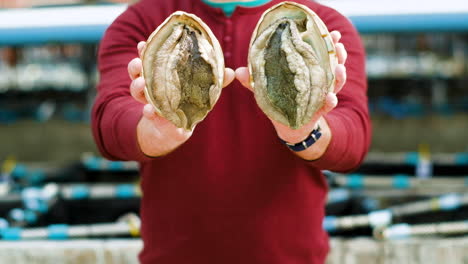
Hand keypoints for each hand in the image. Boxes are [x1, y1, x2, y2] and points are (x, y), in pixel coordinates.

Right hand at [128, 41, 234, 156]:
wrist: (174, 132)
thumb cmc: (187, 106)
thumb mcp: (199, 93)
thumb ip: (214, 83)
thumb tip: (231, 72)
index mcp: (161, 77)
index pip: (150, 61)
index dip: (145, 52)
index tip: (142, 44)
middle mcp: (151, 89)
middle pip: (138, 74)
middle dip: (136, 67)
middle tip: (138, 63)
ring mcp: (150, 104)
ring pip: (137, 92)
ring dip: (137, 87)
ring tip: (141, 83)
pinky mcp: (154, 120)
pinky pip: (148, 115)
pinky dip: (149, 112)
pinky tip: (149, 110)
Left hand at [235, 31, 346, 158]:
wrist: (288, 127)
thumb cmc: (280, 101)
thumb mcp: (266, 89)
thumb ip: (253, 81)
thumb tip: (239, 71)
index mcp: (308, 70)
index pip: (320, 52)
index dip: (328, 42)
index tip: (332, 33)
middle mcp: (319, 80)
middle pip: (333, 64)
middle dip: (338, 54)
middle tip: (337, 45)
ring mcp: (322, 95)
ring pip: (336, 82)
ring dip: (339, 75)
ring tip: (339, 68)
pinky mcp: (320, 110)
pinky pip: (329, 104)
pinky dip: (331, 100)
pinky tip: (330, 97)